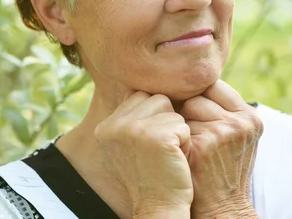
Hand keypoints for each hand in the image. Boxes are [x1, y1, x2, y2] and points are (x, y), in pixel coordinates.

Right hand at [94, 91, 192, 216]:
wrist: (159, 208)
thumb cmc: (153, 173)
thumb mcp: (131, 144)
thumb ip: (133, 116)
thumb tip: (148, 85)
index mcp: (105, 126)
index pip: (141, 97)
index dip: (155, 118)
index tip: (152, 145)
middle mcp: (115, 125)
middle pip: (157, 99)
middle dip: (167, 122)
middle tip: (161, 151)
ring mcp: (134, 130)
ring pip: (171, 109)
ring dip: (177, 130)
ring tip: (168, 154)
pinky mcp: (157, 137)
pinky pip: (183, 125)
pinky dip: (185, 142)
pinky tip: (175, 160)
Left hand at [179, 80, 262, 217]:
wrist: (223, 207)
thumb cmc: (225, 169)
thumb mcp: (239, 136)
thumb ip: (226, 110)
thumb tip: (194, 81)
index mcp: (251, 116)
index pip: (215, 86)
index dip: (201, 98)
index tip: (195, 114)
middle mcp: (240, 122)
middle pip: (199, 96)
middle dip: (190, 111)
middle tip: (194, 133)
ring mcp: (221, 132)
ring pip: (186, 109)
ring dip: (182, 124)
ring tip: (191, 144)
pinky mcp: (202, 144)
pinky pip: (177, 126)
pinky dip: (176, 138)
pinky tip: (184, 154)